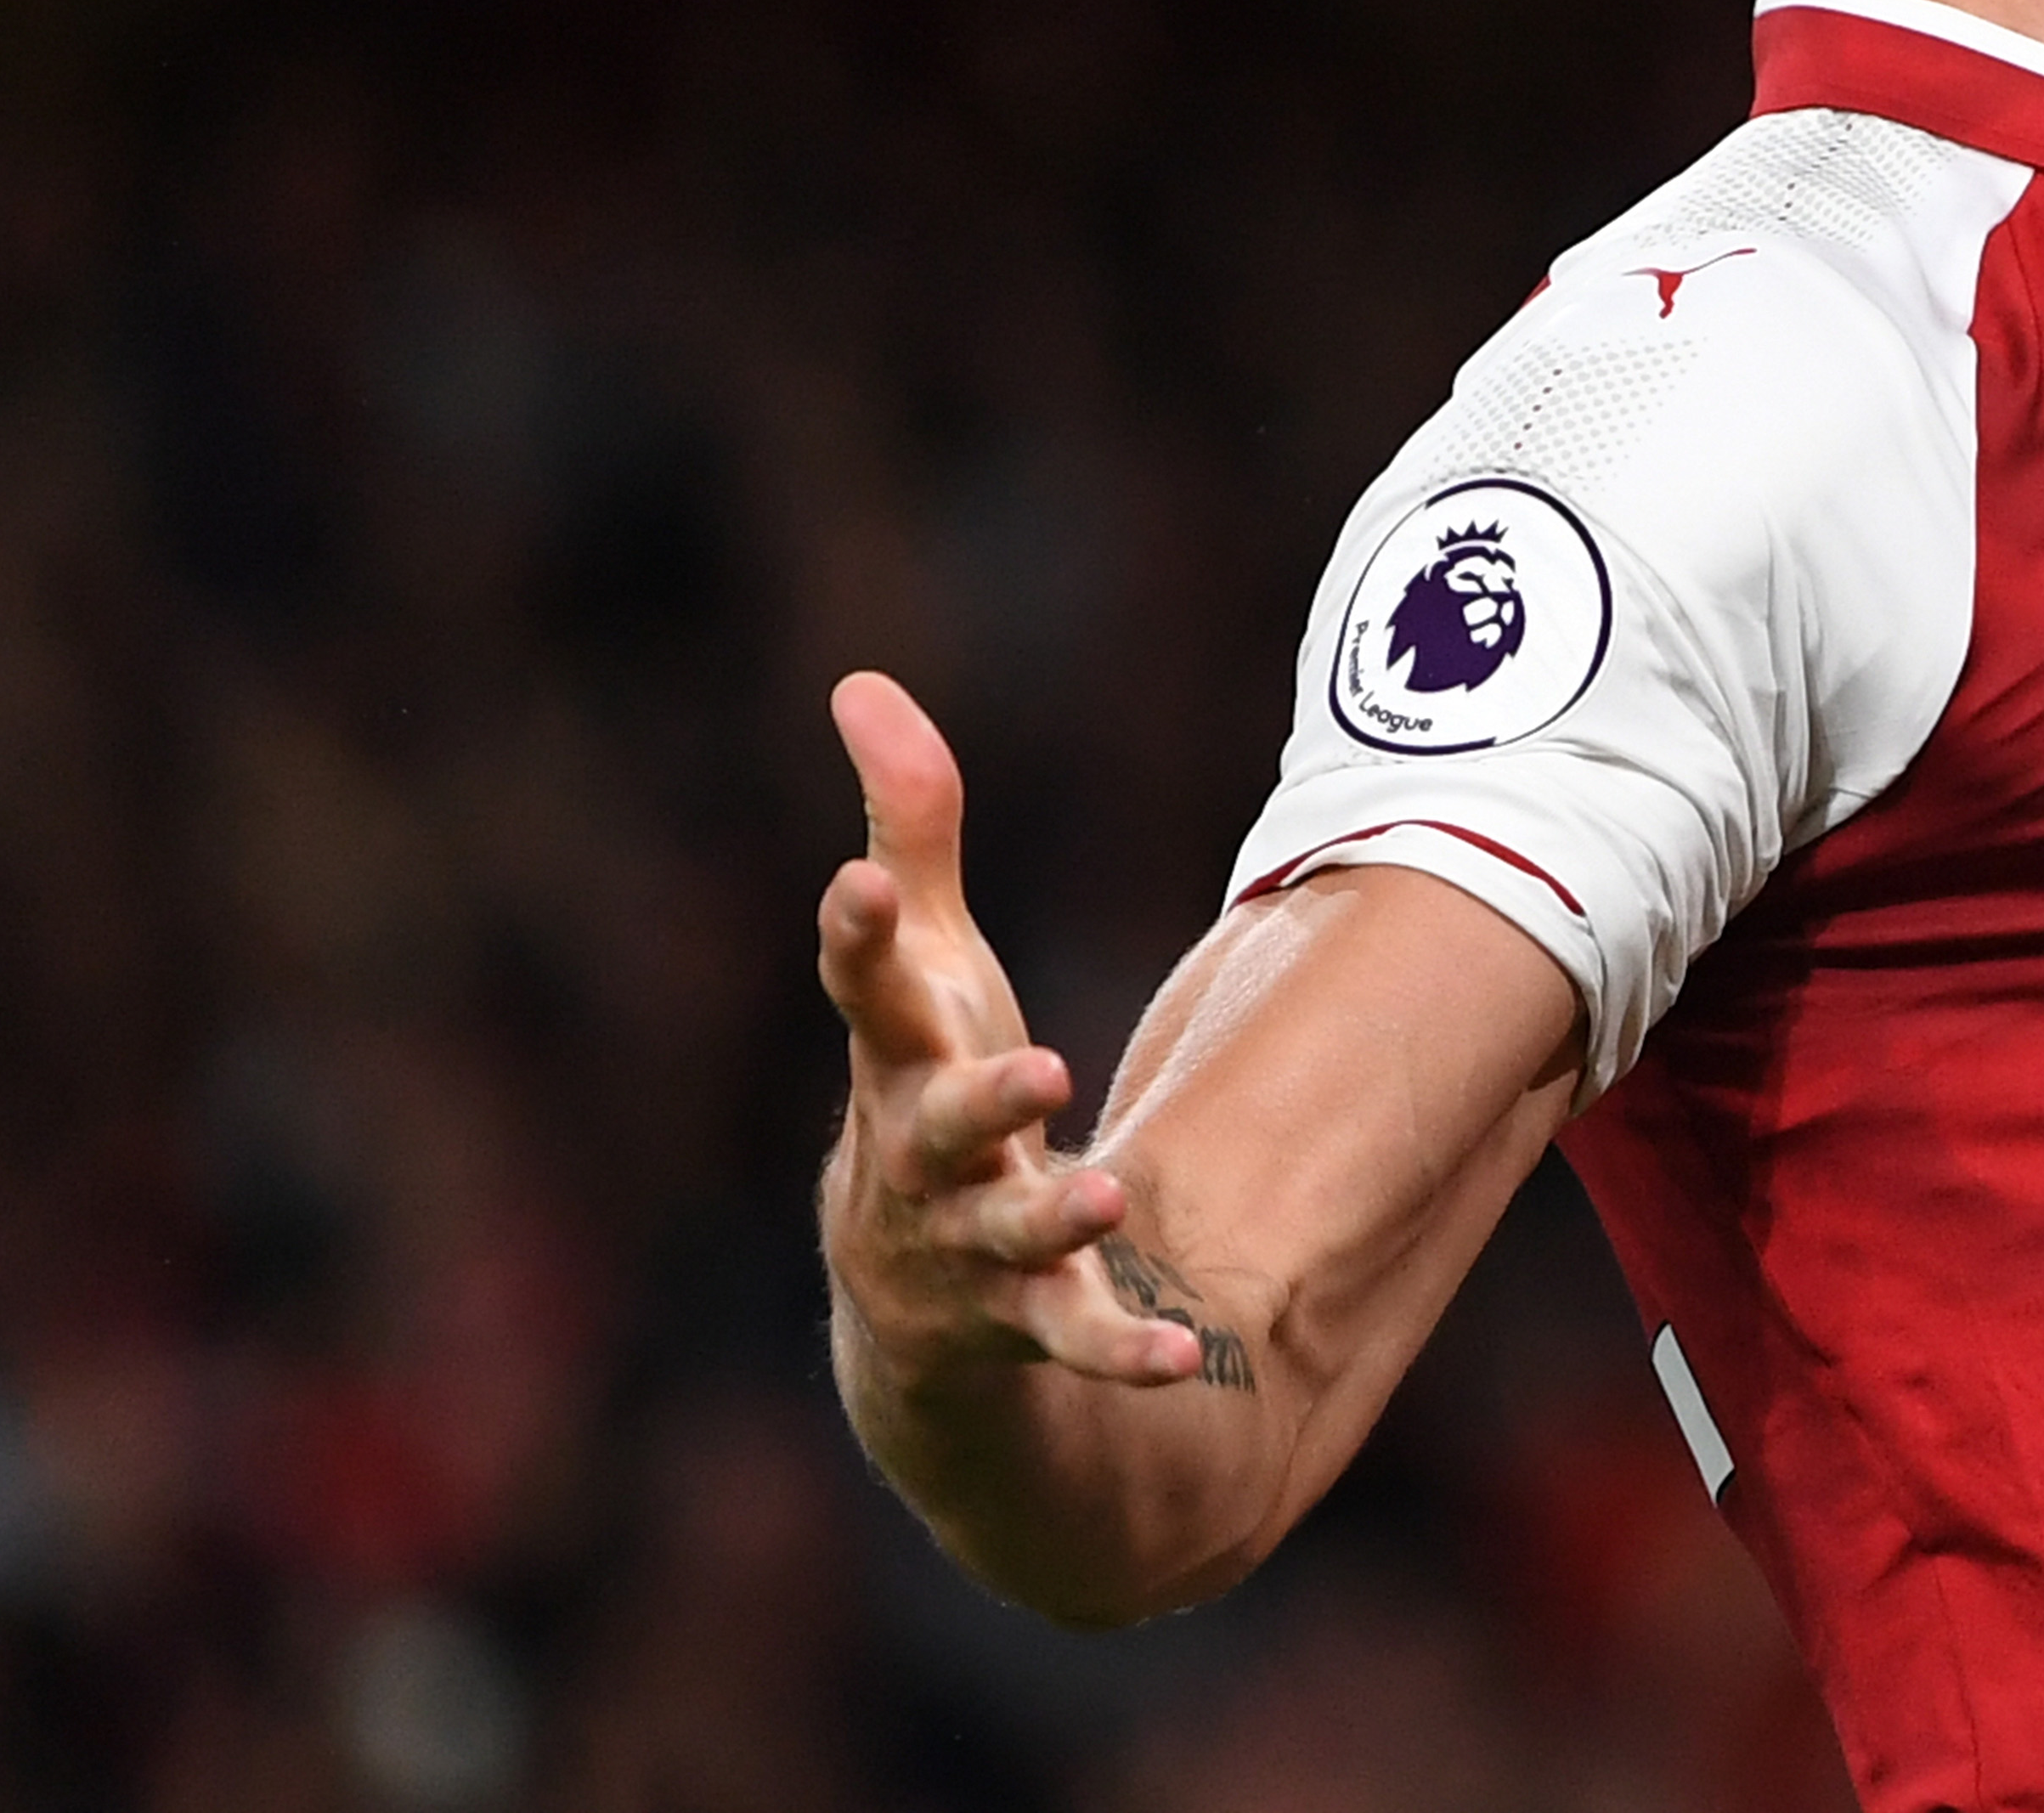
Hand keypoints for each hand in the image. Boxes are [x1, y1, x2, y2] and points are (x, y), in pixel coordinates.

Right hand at [815, 673, 1209, 1395]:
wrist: (906, 1307)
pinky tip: (1189, 1361)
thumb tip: (863, 683)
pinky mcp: (1021, 1330)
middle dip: (979, 1098)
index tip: (854, 886)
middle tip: (1037, 1064)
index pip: (866, 994)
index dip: (856, 939)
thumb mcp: (929, 967)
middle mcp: (918, 1162)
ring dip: (1052, 1219)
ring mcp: (963, 1253)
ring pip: (1003, 1242)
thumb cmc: (924, 1096)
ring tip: (1105, 1193)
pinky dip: (1123, 1355)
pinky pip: (1073, 1347)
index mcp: (897, 1064)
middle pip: (935, 1127)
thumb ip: (910, 835)